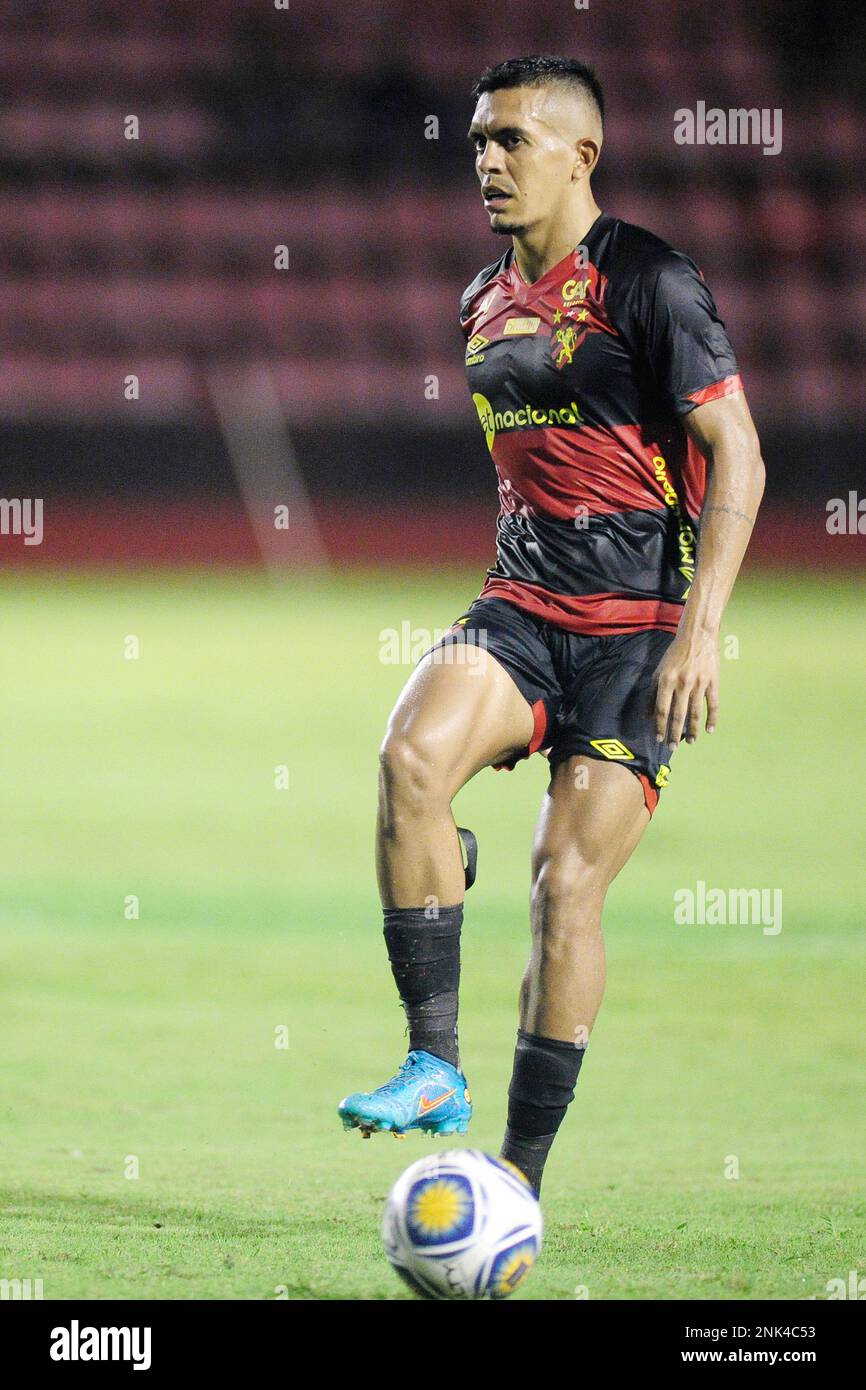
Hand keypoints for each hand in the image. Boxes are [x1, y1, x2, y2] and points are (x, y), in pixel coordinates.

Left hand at [652, 630, 718, 746]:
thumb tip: (646, 715)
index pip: (662, 709)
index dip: (660, 726)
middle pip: (678, 715)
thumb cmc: (674, 654)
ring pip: (696, 712)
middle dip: (675, 733)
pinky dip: (712, 718)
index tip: (659, 739)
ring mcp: (699, 684)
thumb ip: (652, 693)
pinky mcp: (713, 682)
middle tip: (672, 748)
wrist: (697, 636)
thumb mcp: (659, 671)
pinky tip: (710, 730)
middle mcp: (683, 684)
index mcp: (667, 681)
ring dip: (693, 730)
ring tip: (690, 742)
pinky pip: (713, 704)